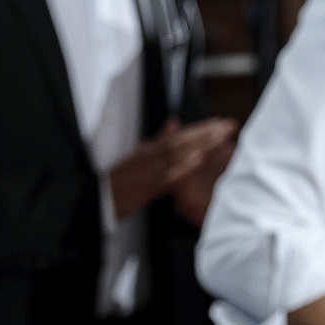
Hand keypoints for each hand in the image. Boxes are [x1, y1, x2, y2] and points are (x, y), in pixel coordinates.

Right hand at [108, 118, 235, 219]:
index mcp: (149, 151)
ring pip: (178, 154)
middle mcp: (149, 157)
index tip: (221, 122)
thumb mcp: (138, 158)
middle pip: (182, 141)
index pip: (180, 136)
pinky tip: (197, 160)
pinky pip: (167, 176)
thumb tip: (173, 123)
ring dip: (199, 144)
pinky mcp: (145, 187)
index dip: (202, 128)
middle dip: (207, 133)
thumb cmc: (118, 183)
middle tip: (229, 126)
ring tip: (220, 138)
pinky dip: (183, 166)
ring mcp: (147, 171)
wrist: (95, 201)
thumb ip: (157, 141)